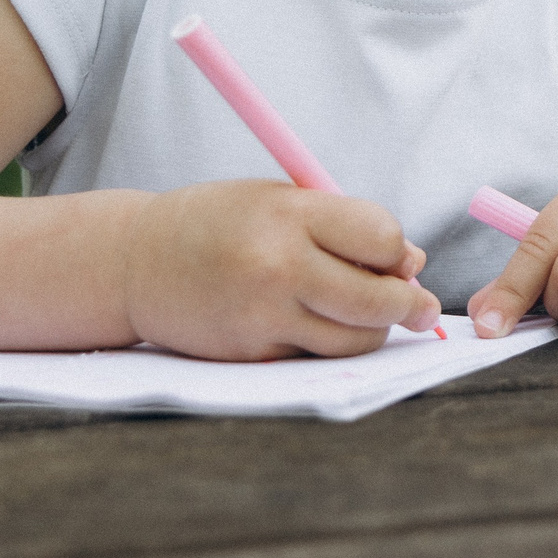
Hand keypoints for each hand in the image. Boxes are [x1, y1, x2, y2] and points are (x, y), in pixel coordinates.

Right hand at [123, 180, 440, 360]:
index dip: (398, 251)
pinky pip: (315, 357)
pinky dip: (328, 346)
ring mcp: (262, 316)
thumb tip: (413, 264)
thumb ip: (347, 226)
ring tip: (372, 316)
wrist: (134, 263)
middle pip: (376, 299)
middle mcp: (278, 266)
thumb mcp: (281, 200)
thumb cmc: (219, 223)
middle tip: (423, 308)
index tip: (400, 258)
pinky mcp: (251, 353)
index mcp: (291, 215)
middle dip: (410, 306)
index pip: (380, 237)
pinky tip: (318, 325)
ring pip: (353, 339)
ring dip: (374, 332)